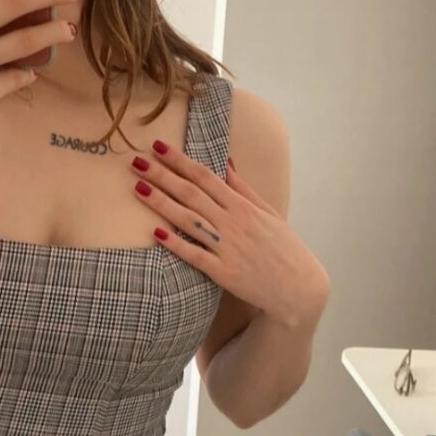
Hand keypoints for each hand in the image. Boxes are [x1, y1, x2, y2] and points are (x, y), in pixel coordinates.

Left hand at [133, 144, 329, 328]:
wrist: (299, 288)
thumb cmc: (283, 248)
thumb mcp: (267, 213)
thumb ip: (243, 188)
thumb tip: (226, 161)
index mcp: (243, 206)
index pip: (206, 177)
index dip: (180, 161)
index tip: (158, 146)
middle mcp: (234, 223)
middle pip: (192, 194)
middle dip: (162, 176)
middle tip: (136, 161)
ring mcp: (228, 248)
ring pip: (189, 221)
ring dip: (161, 204)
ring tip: (137, 188)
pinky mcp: (224, 273)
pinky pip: (195, 256)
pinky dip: (176, 244)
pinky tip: (156, 233)